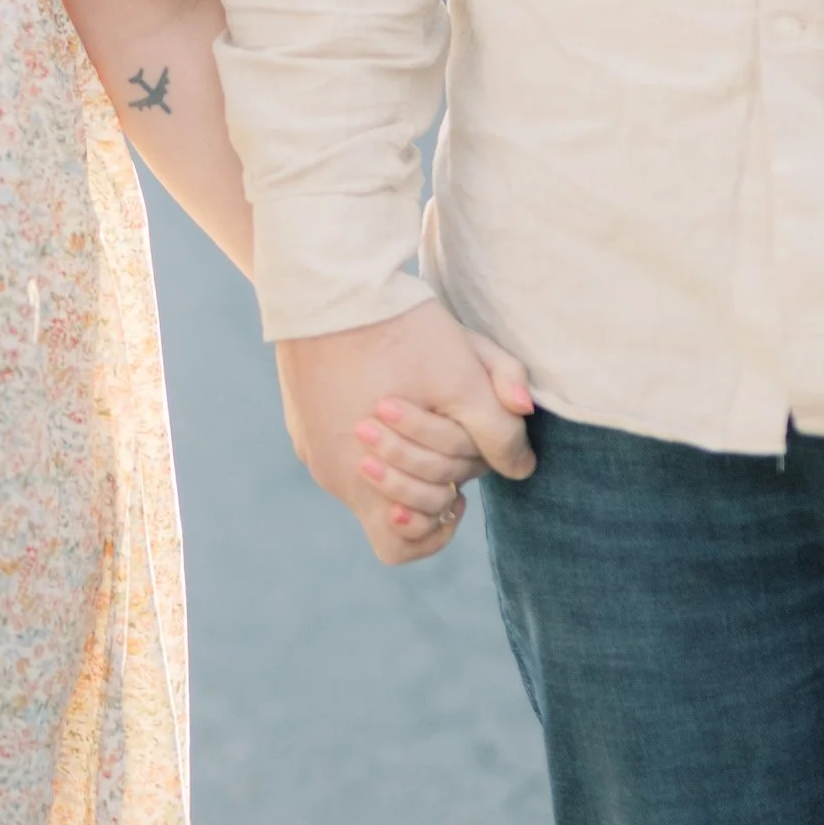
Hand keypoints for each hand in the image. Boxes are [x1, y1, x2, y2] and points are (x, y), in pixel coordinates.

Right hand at [278, 301, 537, 566]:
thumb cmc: (400, 330)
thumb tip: (523, 468)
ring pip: (364, 475)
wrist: (327, 280)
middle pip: (386, 508)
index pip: (401, 544)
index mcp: (367, 478)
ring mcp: (311, 447)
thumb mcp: (464, 374)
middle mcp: (331, 473)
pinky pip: (339, 445)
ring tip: (416, 412)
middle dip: (424, 484)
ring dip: (397, 457)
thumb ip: (499, 427)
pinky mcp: (300, 420)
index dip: (437, 527)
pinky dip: (367, 434)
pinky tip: (384, 389)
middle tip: (445, 444)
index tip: (456, 489)